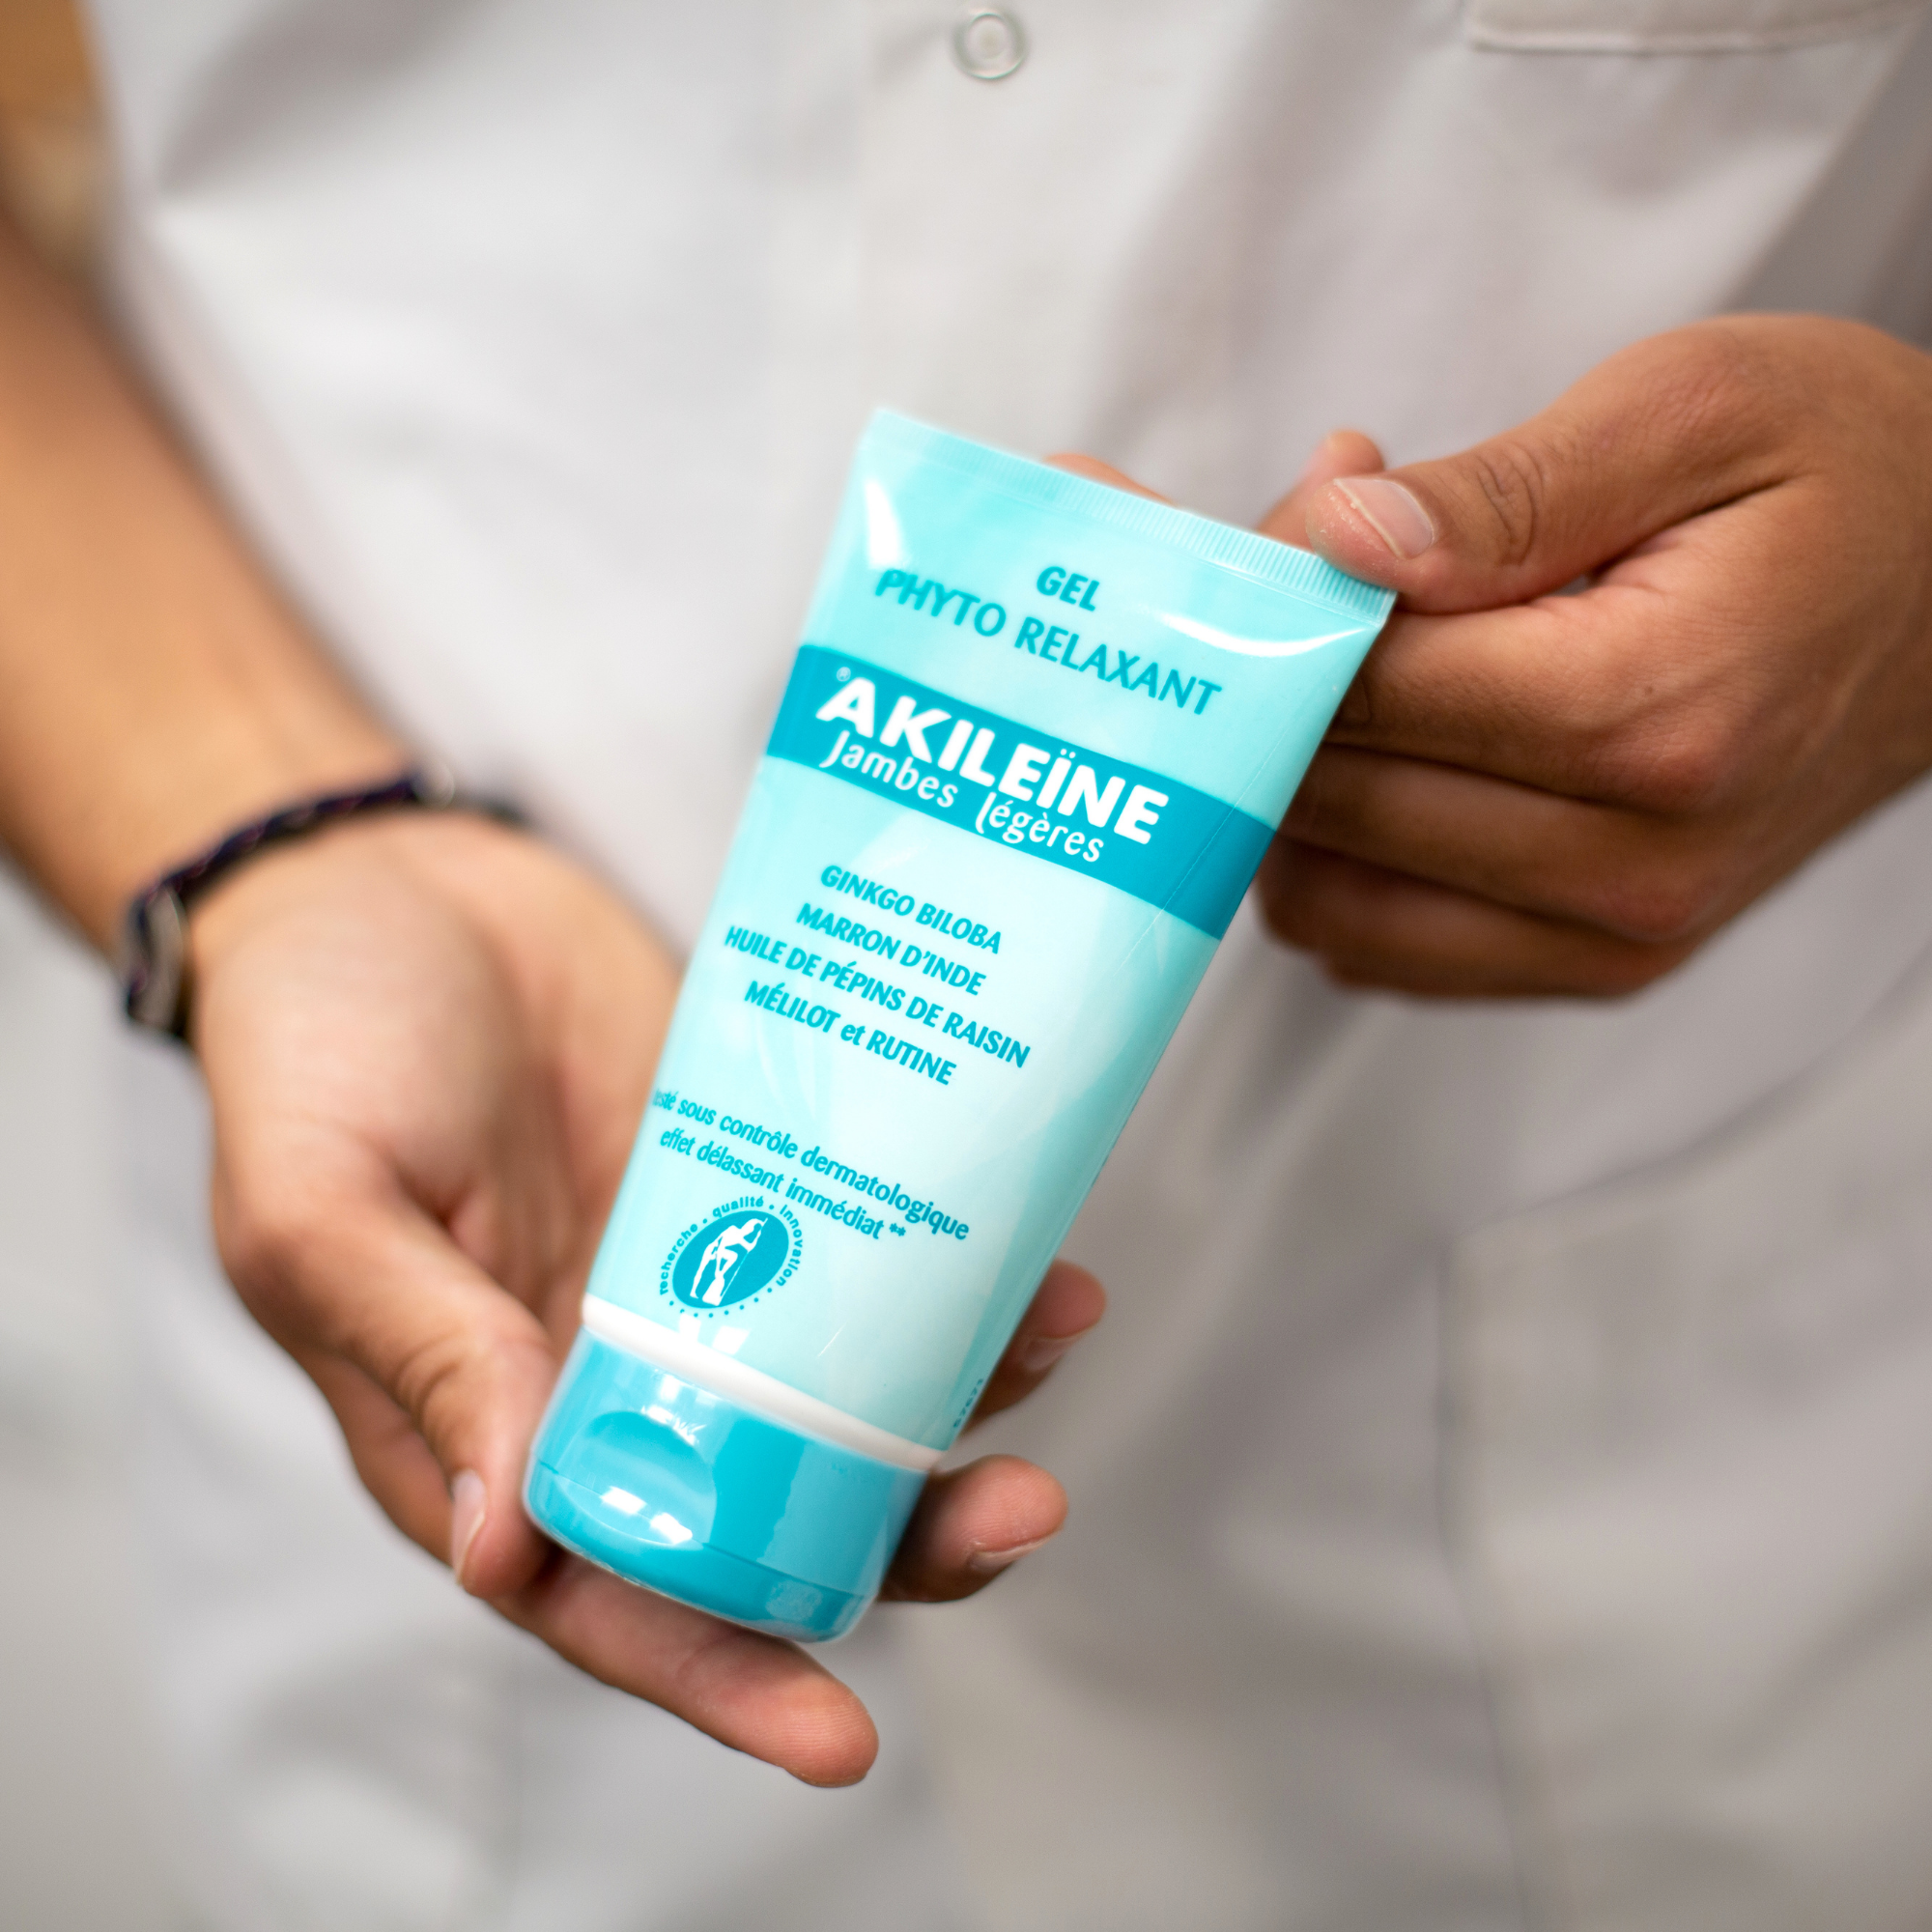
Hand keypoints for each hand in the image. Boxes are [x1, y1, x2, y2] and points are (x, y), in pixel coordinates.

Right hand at [189, 811, 1102, 1785]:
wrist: (395, 882)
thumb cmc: (316, 1049)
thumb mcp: (322, 1207)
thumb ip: (419, 1357)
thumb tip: (507, 1551)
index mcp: (482, 1435)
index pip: (610, 1600)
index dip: (721, 1678)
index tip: (843, 1736)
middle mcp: (607, 1379)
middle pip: (769, 1511)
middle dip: (899, 1538)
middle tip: (1022, 1508)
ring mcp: (695, 1277)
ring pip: (845, 1387)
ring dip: (955, 1398)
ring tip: (1054, 1340)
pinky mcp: (758, 1173)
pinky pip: (867, 1248)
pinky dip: (950, 1265)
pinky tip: (1034, 1251)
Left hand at [1254, 316, 1931, 995]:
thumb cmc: (1842, 475)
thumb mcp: (1692, 408)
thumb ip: (1501, 489)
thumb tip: (1332, 540)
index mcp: (1651, 714)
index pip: (1365, 694)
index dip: (1271, 613)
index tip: (1233, 548)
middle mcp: (1632, 865)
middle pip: (1332, 797)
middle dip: (1262, 691)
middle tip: (1272, 588)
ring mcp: (1616, 936)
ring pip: (1326, 895)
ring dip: (1285, 785)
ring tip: (1341, 669)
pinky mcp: (1599, 965)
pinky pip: (1380, 949)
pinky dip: (1335, 863)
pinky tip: (1377, 760)